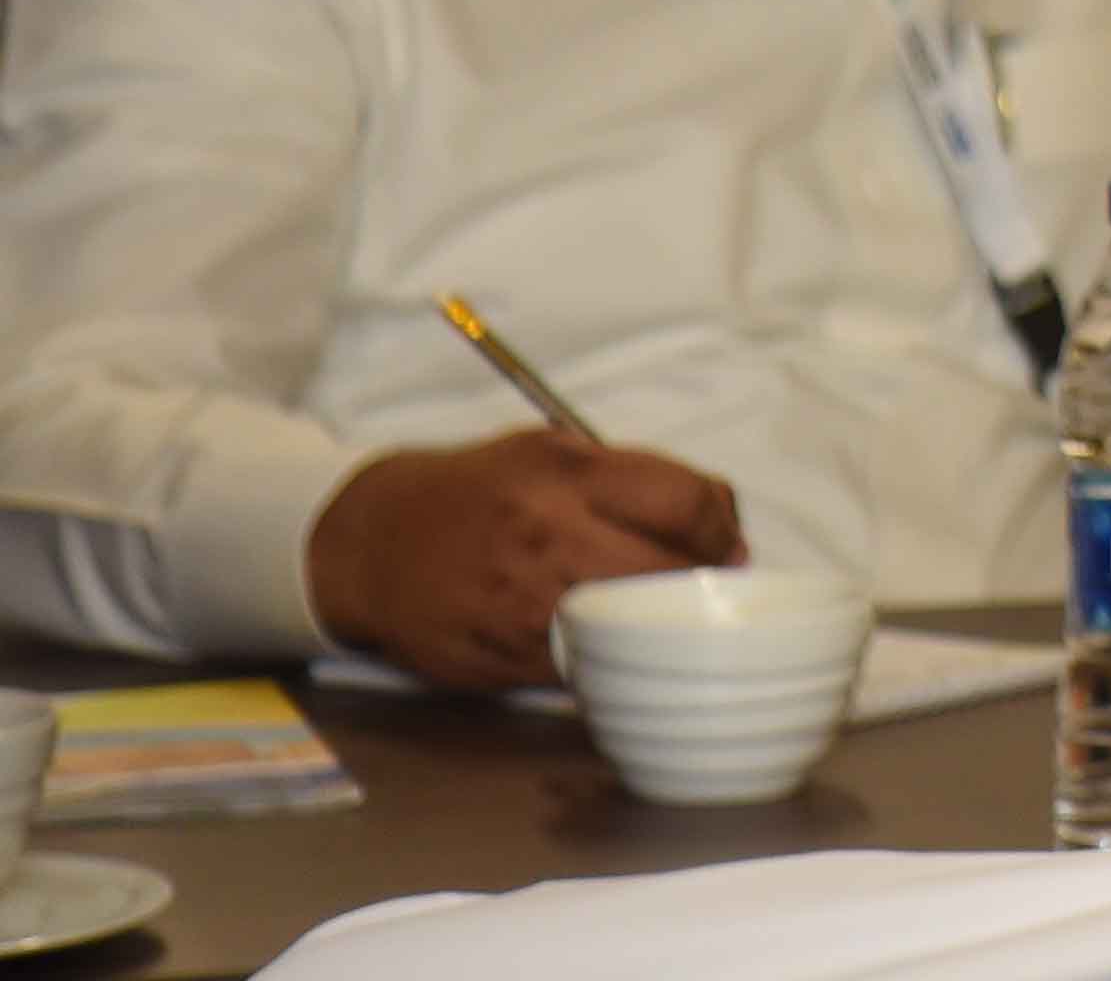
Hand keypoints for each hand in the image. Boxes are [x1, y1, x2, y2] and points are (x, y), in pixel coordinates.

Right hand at [303, 429, 743, 688]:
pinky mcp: (502, 658)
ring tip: (662, 616)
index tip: (726, 544)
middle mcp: (547, 535)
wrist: (375, 543)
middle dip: (702, 582)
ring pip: (634, 626)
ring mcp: (522, 602)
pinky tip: (611, 643)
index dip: (722, 529)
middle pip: (669, 571)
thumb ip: (637, 477)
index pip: (685, 503)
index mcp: (568, 474)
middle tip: (706, 586)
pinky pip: (587, 668)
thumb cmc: (481, 492)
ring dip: (662, 627)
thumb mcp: (553, 452)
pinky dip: (611, 659)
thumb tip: (721, 520)